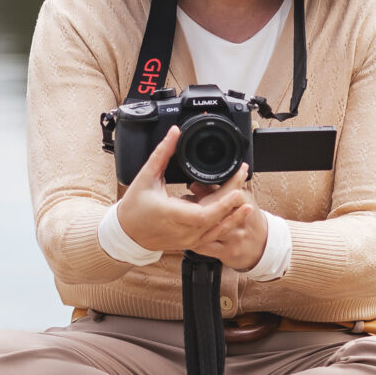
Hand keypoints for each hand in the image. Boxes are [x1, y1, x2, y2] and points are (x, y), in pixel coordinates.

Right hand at [114, 128, 255, 258]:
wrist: (127, 232)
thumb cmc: (134, 207)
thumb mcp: (146, 176)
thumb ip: (162, 153)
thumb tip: (174, 133)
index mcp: (173, 214)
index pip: (206, 213)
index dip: (224, 203)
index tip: (237, 189)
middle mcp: (184, 231)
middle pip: (217, 217)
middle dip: (234, 197)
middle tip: (243, 174)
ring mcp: (188, 239)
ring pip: (218, 229)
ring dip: (234, 215)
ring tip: (248, 201)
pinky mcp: (191, 242)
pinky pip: (212, 234)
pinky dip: (224, 223)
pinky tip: (234, 213)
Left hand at [187, 168, 269, 271]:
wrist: (264, 245)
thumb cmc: (249, 219)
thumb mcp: (241, 199)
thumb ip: (219, 190)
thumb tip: (194, 185)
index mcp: (245, 202)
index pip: (229, 191)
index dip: (208, 188)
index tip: (193, 186)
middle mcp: (241, 220)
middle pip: (217, 210)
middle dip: (198, 204)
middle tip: (183, 200)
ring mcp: (234, 237)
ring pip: (210, 229)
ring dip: (194, 222)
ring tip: (184, 215)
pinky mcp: (227, 252)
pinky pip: (205, 247)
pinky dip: (193, 240)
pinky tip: (187, 234)